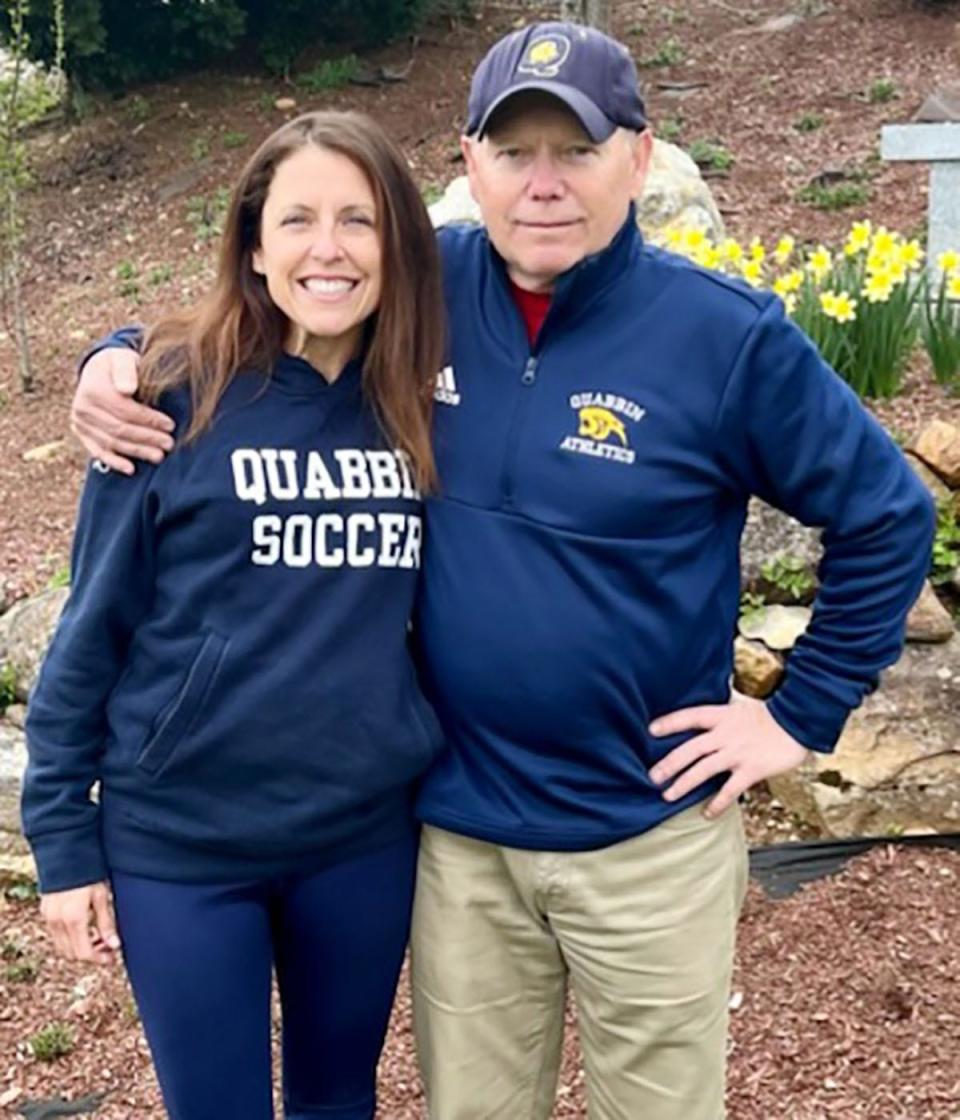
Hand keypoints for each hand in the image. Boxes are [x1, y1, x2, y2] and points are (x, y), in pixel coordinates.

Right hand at [41, 881, 120, 964]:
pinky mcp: (45, 913)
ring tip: (98, 937)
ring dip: (80, 947)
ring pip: (63, 946)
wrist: (66, 854)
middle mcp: (58, 922)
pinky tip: (85, 928)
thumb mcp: (101, 897)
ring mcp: (48, 918)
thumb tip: (114, 946)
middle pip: (72, 953)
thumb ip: (107, 923)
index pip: (84, 953)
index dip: (99, 959)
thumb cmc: (89, 873)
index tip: (112, 957)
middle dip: (91, 954)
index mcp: (74, 918)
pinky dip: (70, 938)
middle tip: (108, 947)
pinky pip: (57, 935)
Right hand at [71, 347, 174, 474]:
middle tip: (169, 444)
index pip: (125, 411)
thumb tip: (127, 389)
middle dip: (147, 438)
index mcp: (93, 389)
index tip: (170, 425)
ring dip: (136, 452)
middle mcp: (82, 408)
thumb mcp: (123, 358)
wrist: (98, 369)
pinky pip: (97, 451)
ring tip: (159, 456)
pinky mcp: (81, 433)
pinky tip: (131, 469)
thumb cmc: (118, 364)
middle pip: (119, 429)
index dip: (149, 420)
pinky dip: (114, 462)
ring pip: (112, 442)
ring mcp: (80, 422)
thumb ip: (126, 371)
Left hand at [648, 695, 809, 817]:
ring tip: (668, 795)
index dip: (670, 723)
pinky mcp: (752, 770)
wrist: (800, 720)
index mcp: (722, 716)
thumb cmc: (772, 714)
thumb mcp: (742, 706)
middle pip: (690, 749)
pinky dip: (717, 803)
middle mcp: (725, 734)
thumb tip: (706, 718)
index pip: (690, 717)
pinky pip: (730, 790)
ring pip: (704, 770)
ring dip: (684, 783)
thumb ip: (723, 715)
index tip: (651, 730)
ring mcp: (738, 753)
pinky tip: (706, 814)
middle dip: (669, 764)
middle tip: (652, 777)